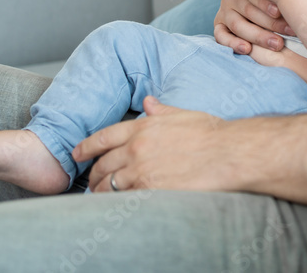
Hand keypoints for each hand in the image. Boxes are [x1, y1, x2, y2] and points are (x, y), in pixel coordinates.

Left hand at [74, 97, 233, 192]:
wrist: (227, 153)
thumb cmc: (210, 133)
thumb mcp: (182, 115)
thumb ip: (161, 111)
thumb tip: (148, 102)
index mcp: (143, 128)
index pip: (103, 137)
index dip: (86, 147)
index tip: (78, 154)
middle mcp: (137, 149)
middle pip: (103, 164)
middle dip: (94, 174)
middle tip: (91, 180)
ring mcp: (142, 172)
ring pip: (109, 185)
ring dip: (102, 191)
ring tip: (100, 195)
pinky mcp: (151, 191)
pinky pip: (125, 199)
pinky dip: (118, 202)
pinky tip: (117, 204)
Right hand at [213, 0, 292, 53]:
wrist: (244, 2)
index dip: (267, 3)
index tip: (280, 12)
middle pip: (249, 10)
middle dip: (271, 23)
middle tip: (288, 32)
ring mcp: (224, 12)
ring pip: (238, 25)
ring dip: (258, 36)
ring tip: (276, 44)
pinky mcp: (219, 26)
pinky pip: (221, 36)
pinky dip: (232, 43)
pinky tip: (246, 49)